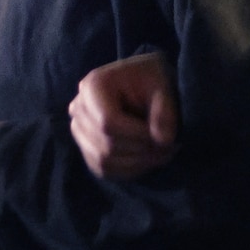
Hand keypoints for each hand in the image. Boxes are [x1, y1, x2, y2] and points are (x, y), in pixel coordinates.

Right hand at [70, 52, 178, 180]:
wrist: (143, 83)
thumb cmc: (152, 80)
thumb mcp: (163, 86)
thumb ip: (165, 111)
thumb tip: (164, 140)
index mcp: (92, 86)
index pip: (108, 123)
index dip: (139, 135)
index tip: (166, 136)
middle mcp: (78, 108)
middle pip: (105, 144)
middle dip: (141, 151)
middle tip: (171, 147)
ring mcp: (79, 129)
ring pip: (103, 160)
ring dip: (138, 163)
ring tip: (163, 153)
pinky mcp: (86, 147)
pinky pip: (103, 169)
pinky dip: (129, 170)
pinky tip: (149, 158)